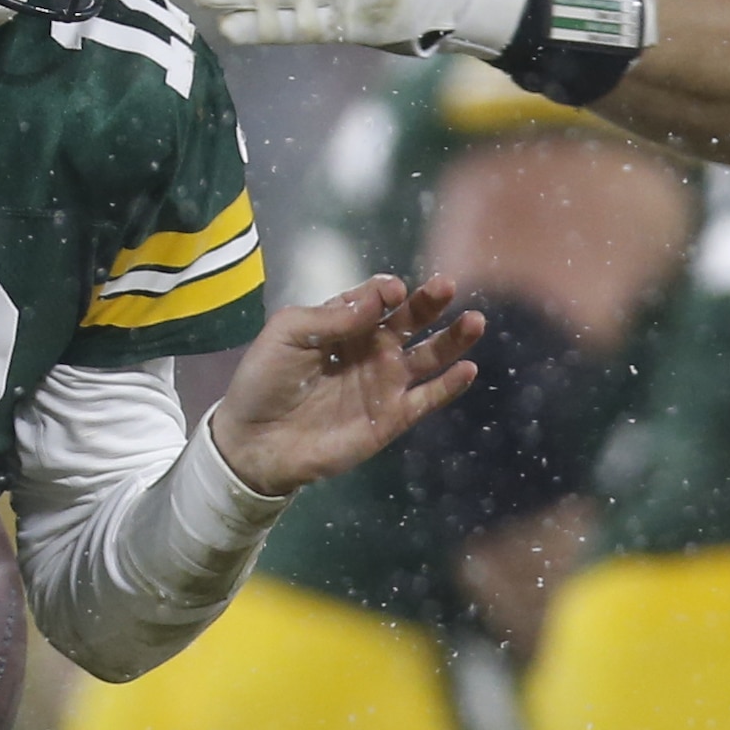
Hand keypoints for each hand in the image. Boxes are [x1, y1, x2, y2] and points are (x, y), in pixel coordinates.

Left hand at [206, 275, 484, 495]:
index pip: (375, 299)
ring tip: (474, 321)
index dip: (385, 291)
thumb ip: (332, 315)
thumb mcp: (288, 334)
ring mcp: (384, 383)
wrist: (255, 442)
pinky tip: (467, 369)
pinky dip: (449, 385)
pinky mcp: (391, 418)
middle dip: (428, 303)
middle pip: (409, 321)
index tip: (393, 291)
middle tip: (447, 286)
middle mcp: (369, 349)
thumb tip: (380, 298)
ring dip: (452, 338)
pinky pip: (427, 398)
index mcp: (342, 324)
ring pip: (428, 356)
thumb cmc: (264, 382)